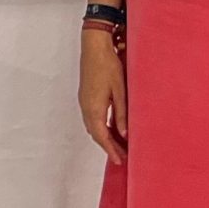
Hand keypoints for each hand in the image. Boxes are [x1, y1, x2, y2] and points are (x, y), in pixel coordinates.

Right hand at [77, 31, 126, 165]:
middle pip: (96, 134)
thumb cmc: (108, 66)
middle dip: (108, 147)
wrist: (94, 47)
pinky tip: (112, 128)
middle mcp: (86, 107)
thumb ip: (121, 113)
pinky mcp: (86, 96)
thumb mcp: (120, 91)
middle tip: (121, 157)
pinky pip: (92, 118)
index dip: (111, 150)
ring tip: (119, 145)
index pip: (102, 136)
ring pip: (93, 126)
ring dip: (104, 137)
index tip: (120, 161)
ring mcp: (84, 101)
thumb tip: (124, 134)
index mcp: (94, 107)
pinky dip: (101, 127)